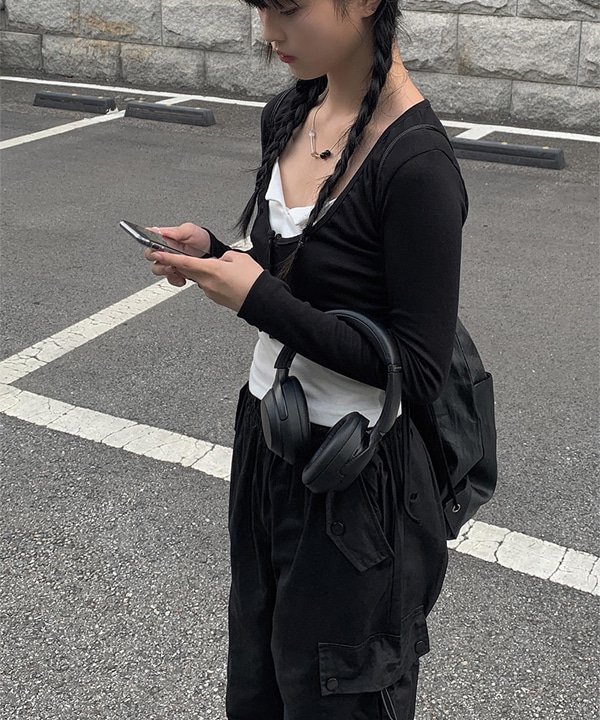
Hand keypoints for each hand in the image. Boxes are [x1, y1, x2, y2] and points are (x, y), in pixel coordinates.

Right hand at [144, 223, 211, 286]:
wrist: (212, 251)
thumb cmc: (199, 238)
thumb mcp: (189, 230)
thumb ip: (176, 232)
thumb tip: (162, 231)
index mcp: (165, 239)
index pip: (149, 242)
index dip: (149, 246)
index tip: (156, 250)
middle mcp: (164, 251)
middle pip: (150, 257)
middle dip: (157, 259)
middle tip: (166, 260)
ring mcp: (170, 262)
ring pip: (158, 269)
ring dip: (164, 270)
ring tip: (174, 269)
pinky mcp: (177, 272)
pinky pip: (170, 279)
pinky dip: (175, 280)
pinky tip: (182, 277)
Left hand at [146, 248, 264, 312]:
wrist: (263, 301)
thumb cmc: (253, 281)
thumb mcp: (238, 258)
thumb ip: (224, 256)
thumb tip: (219, 260)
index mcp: (210, 270)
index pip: (183, 262)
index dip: (167, 257)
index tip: (156, 253)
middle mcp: (207, 283)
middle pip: (187, 270)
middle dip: (181, 263)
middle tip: (176, 256)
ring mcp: (211, 292)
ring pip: (200, 277)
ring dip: (204, 270)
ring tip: (224, 269)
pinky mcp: (216, 298)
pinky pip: (209, 285)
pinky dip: (214, 279)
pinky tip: (227, 279)